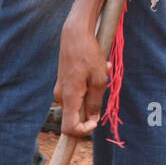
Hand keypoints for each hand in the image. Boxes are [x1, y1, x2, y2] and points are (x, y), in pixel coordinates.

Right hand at [54, 15, 109, 137]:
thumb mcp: (98, 79)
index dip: (83, 131)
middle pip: (76, 115)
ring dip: (94, 91)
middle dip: (93, 105)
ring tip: (103, 72)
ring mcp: (62, 88)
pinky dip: (90, 83)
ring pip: (80, 100)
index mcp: (69, 98)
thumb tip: (92, 119)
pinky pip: (79, 90)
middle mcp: (61, 96)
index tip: (96, 122)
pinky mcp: (65, 80)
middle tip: (103, 85)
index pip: (69, 128)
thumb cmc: (88, 54)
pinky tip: (98, 68)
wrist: (75, 33)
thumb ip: (95, 102)